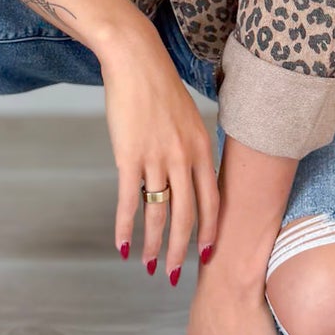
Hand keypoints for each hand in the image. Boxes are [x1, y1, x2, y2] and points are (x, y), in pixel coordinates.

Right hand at [97, 19, 219, 281]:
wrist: (136, 61)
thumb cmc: (160, 87)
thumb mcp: (188, 119)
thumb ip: (191, 150)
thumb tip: (186, 179)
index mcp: (202, 148)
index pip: (212, 201)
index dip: (209, 231)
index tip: (206, 255)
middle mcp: (184, 157)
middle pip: (186, 215)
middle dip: (181, 249)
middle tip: (174, 273)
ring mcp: (156, 158)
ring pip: (158, 213)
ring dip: (154, 244)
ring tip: (150, 265)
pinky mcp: (128, 156)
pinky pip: (128, 200)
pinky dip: (124, 226)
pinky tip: (122, 245)